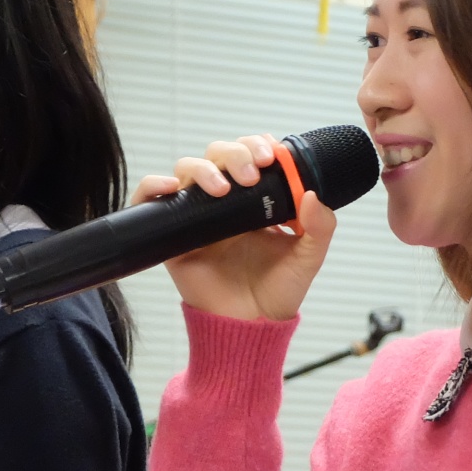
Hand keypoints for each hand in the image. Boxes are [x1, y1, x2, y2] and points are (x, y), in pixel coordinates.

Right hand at [128, 135, 335, 321]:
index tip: (270, 154)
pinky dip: (152, 186)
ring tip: (223, 188)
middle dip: (234, 154)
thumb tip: (310, 195)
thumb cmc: (276, 291)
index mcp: (255, 199)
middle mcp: (223, 202)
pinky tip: (170, 188)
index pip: (249, 155)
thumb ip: (319, 227)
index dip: (256, 145)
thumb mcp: (308, 257)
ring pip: (187, 169)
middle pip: (217, 154)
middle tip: (252, 174)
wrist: (249, 325)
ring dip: (203, 169)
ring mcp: (196, 216)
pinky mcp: (173, 235)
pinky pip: (151, 201)